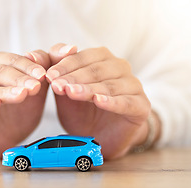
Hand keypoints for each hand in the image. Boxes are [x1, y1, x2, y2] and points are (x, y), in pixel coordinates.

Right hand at [0, 50, 50, 157]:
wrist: (2, 136)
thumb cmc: (18, 108)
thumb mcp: (37, 86)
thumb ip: (49, 66)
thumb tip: (70, 48)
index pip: (10, 59)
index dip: (27, 65)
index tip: (44, 74)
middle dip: (18, 78)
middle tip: (37, 86)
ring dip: (4, 91)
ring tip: (22, 95)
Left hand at [47, 43, 150, 158]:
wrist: (101, 135)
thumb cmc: (83, 110)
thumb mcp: (67, 88)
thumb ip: (61, 67)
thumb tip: (62, 49)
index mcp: (103, 59)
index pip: (84, 57)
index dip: (65, 65)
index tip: (49, 76)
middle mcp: (120, 69)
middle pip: (96, 70)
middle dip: (74, 77)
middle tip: (57, 86)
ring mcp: (133, 86)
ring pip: (110, 85)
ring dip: (89, 88)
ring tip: (72, 92)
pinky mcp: (141, 106)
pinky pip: (127, 102)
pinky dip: (112, 102)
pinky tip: (99, 101)